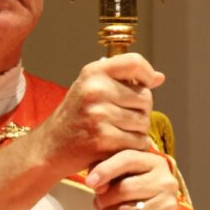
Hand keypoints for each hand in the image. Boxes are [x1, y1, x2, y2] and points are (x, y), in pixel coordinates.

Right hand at [33, 53, 164, 175]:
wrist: (50, 147)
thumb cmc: (75, 116)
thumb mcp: (92, 88)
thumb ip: (124, 80)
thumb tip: (159, 78)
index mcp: (93, 72)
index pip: (135, 62)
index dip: (147, 73)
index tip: (147, 84)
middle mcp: (95, 89)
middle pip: (145, 97)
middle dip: (141, 110)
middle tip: (125, 117)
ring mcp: (99, 115)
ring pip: (144, 121)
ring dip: (138, 130)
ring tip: (120, 131)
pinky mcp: (103, 139)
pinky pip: (137, 142)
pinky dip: (133, 146)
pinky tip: (118, 145)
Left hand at [87, 149, 179, 209]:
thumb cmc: (133, 190)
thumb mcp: (120, 174)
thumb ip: (105, 170)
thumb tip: (94, 183)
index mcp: (154, 162)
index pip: (128, 159)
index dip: (105, 169)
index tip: (89, 182)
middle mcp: (165, 182)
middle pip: (125, 189)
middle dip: (104, 199)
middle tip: (98, 204)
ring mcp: (167, 206)